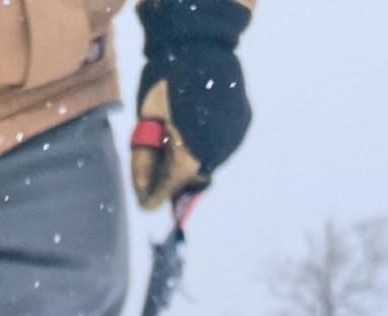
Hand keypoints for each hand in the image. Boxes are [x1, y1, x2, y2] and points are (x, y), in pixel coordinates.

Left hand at [130, 0, 252, 209]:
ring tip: (180, 132)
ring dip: (194, 155)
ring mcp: (234, 137)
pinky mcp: (243, 122)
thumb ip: (144, 161)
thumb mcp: (146, 121)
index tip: (146, 200)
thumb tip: (144, 198)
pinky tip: (199, 119)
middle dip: (176, 175)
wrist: (200, 42)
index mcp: (190, 155)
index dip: (157, 194)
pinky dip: (210, 138)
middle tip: (161, 161)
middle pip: (194, 177)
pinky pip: (225, 141)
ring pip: (211, 160)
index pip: (171, 188)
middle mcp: (217, 153)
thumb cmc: (166, 79)